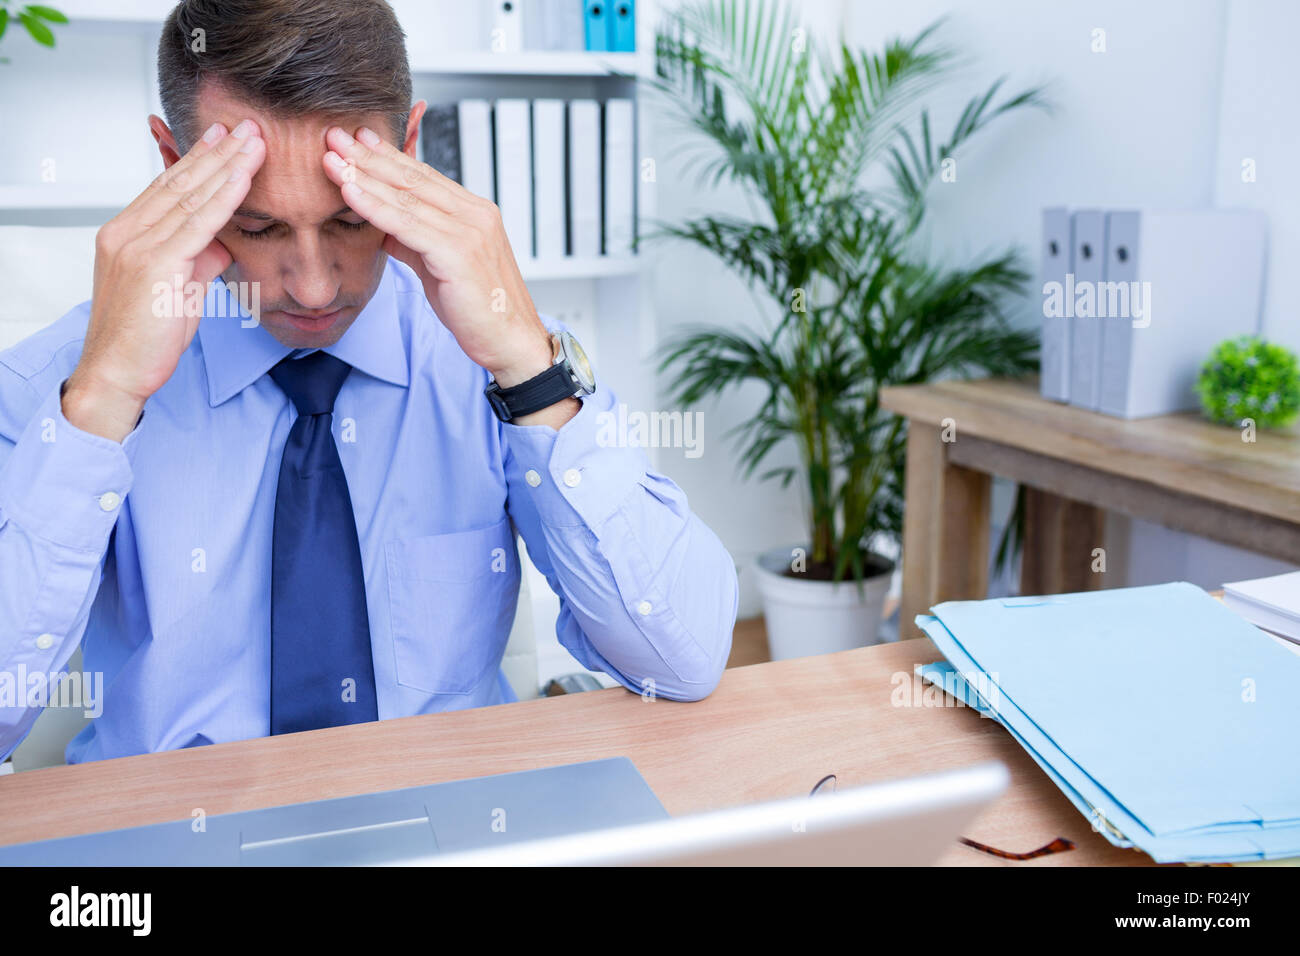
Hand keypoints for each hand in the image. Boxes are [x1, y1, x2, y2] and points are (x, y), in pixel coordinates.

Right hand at [64, 120, 266, 440]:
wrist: (118, 373)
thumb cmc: (148, 336)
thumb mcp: (180, 287)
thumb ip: (199, 257)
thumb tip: (224, 240)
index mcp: (126, 233)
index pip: (168, 187)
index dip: (198, 160)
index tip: (223, 137)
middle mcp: (126, 231)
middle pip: (179, 182)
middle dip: (217, 152)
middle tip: (246, 126)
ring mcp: (138, 245)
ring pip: (191, 196)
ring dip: (227, 165)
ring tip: (254, 141)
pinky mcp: (155, 264)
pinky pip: (198, 222)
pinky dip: (224, 196)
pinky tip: (244, 177)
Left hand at [320, 126, 566, 409]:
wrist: (512, 343)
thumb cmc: (479, 311)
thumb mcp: (440, 268)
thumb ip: (414, 242)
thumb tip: (382, 227)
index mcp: (475, 213)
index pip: (424, 177)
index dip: (388, 155)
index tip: (358, 138)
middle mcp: (475, 215)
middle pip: (412, 179)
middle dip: (369, 156)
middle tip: (333, 135)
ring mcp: (470, 232)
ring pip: (406, 198)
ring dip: (364, 176)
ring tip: (331, 159)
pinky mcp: (459, 253)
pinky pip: (407, 225)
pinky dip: (374, 207)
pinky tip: (349, 192)